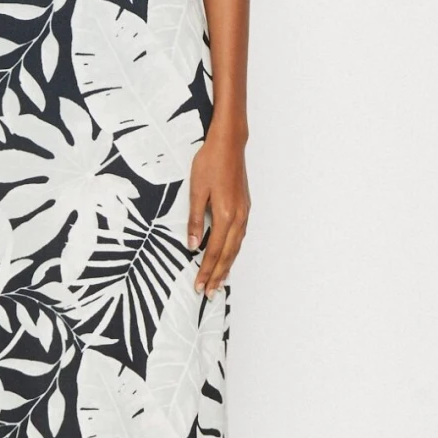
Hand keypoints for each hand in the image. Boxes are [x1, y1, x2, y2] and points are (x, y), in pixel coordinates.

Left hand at [188, 130, 248, 296]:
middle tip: (208, 293)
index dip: (206, 270)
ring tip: (219, 282)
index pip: (214, 250)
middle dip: (218, 275)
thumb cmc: (210, 163)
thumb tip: (193, 245)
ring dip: (227, 266)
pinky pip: (239, 237)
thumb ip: (195, 219)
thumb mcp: (197, 190)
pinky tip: (228, 256)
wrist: (229, 144)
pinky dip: (233, 251)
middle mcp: (238, 217)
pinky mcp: (244, 207)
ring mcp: (244, 213)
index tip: (199, 286)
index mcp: (225, 214)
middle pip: (228, 254)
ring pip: (236, 247)